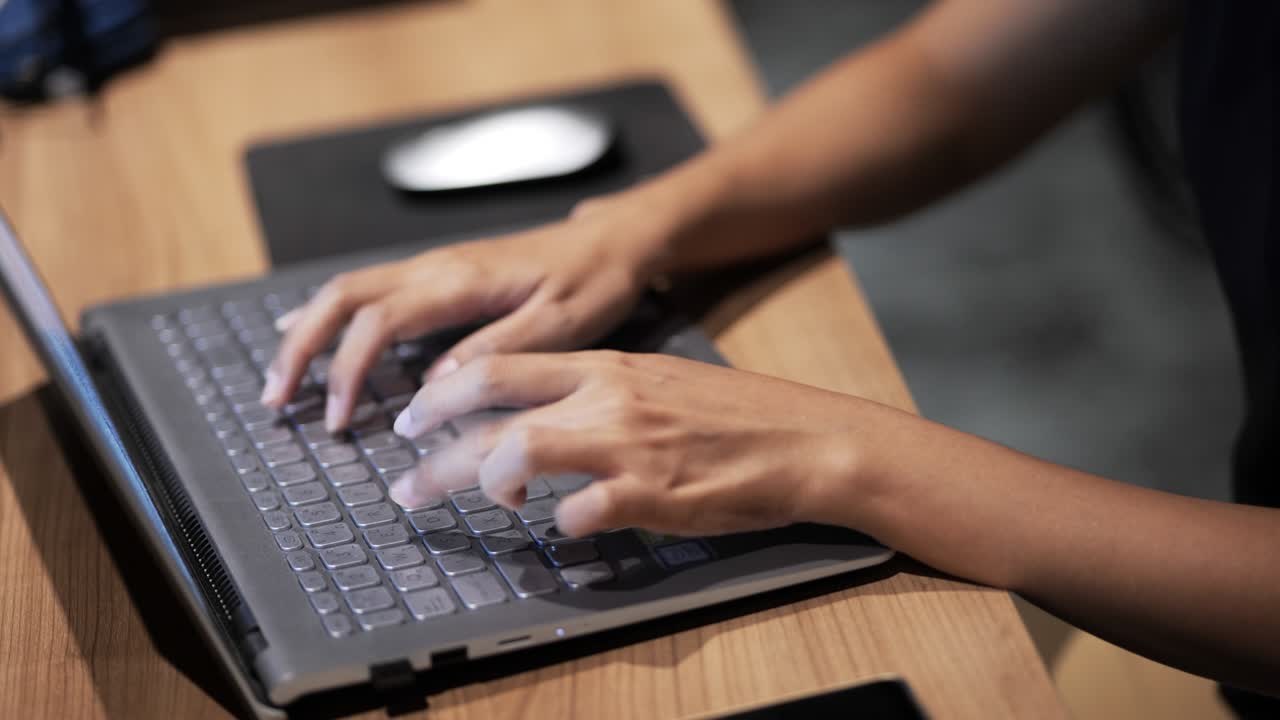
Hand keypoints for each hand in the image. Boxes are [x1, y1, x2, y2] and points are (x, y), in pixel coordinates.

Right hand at [260, 199, 666, 431]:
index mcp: (460, 281)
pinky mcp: (442, 273)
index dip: (348, 370)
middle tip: (276, 399)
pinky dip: (330, 312)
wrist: (615, 241)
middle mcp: (436, 266)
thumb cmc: (594, 282)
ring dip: (308, 330)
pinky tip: (308, 327)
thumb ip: (497, 351)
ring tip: (280, 377)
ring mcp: (435, 266)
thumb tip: (435, 386)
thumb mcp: (561, 323)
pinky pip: (369, 287)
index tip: (337, 419)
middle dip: (302, 346)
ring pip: (349, 288)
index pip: (377, 320)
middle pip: (342, 297)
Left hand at [386, 351, 864, 536]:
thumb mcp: (660, 381)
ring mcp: (627, 444)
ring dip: (477, 481)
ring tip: (463, 503)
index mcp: (608, 366)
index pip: (502, 367)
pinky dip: (561, 523)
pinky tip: (564, 528)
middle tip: (406, 480)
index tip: (414, 417)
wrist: (804, 438)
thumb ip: (601, 392)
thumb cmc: (736, 414)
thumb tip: (543, 417)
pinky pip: (582, 511)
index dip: (444, 392)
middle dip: (433, 446)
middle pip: (492, 411)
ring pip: (519, 452)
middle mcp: (607, 397)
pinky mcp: (653, 492)